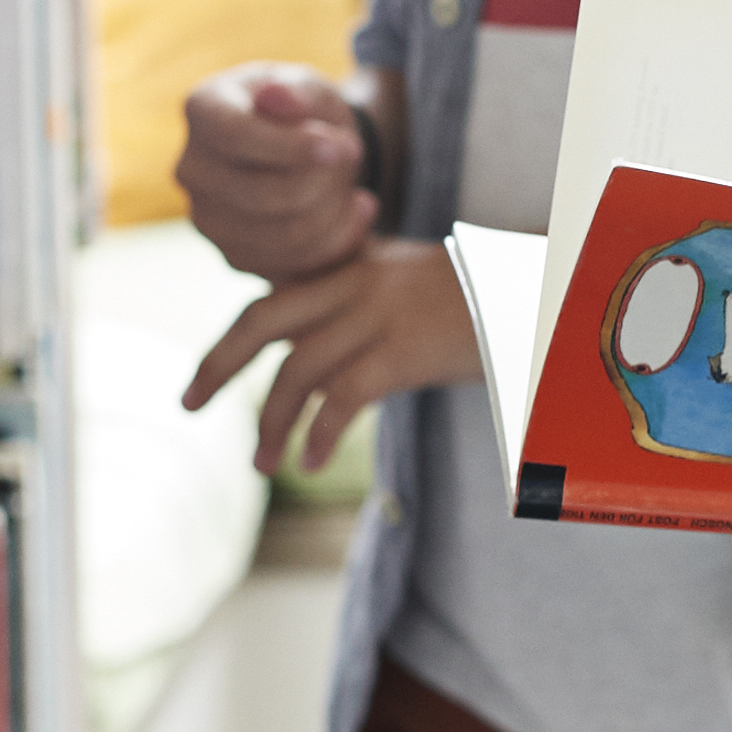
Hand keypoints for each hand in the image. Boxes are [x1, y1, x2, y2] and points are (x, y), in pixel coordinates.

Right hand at [178, 61, 376, 280]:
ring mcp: (206, 218)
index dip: (291, 147)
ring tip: (353, 181)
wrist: (306, 150)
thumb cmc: (304, 109)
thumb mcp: (310, 87)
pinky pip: (295, 262)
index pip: (234, 136)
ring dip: (336, 209)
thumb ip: (297, 92)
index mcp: (202, 109)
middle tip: (354, 153)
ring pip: (286, 234)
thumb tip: (276, 96)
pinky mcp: (233, 255)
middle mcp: (192, 168)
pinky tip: (354, 208)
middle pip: (264, 193)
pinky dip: (338, 238)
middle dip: (326, 178)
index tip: (338, 145)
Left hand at [185, 241, 481, 478]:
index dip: (233, 339)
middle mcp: (357, 285)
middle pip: (263, 320)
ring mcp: (379, 316)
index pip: (273, 298)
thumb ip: (366, 305)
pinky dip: (318, 433)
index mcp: (353, 268)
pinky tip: (310, 461)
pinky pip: (344, 396)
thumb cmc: (484, 297)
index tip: (206, 377)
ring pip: (298, 370)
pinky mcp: (405, 351)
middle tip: (190, 405)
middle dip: (217, 364)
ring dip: (271, 422)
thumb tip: (325, 357)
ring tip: (263, 463)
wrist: (542, 289)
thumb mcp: (416, 286)